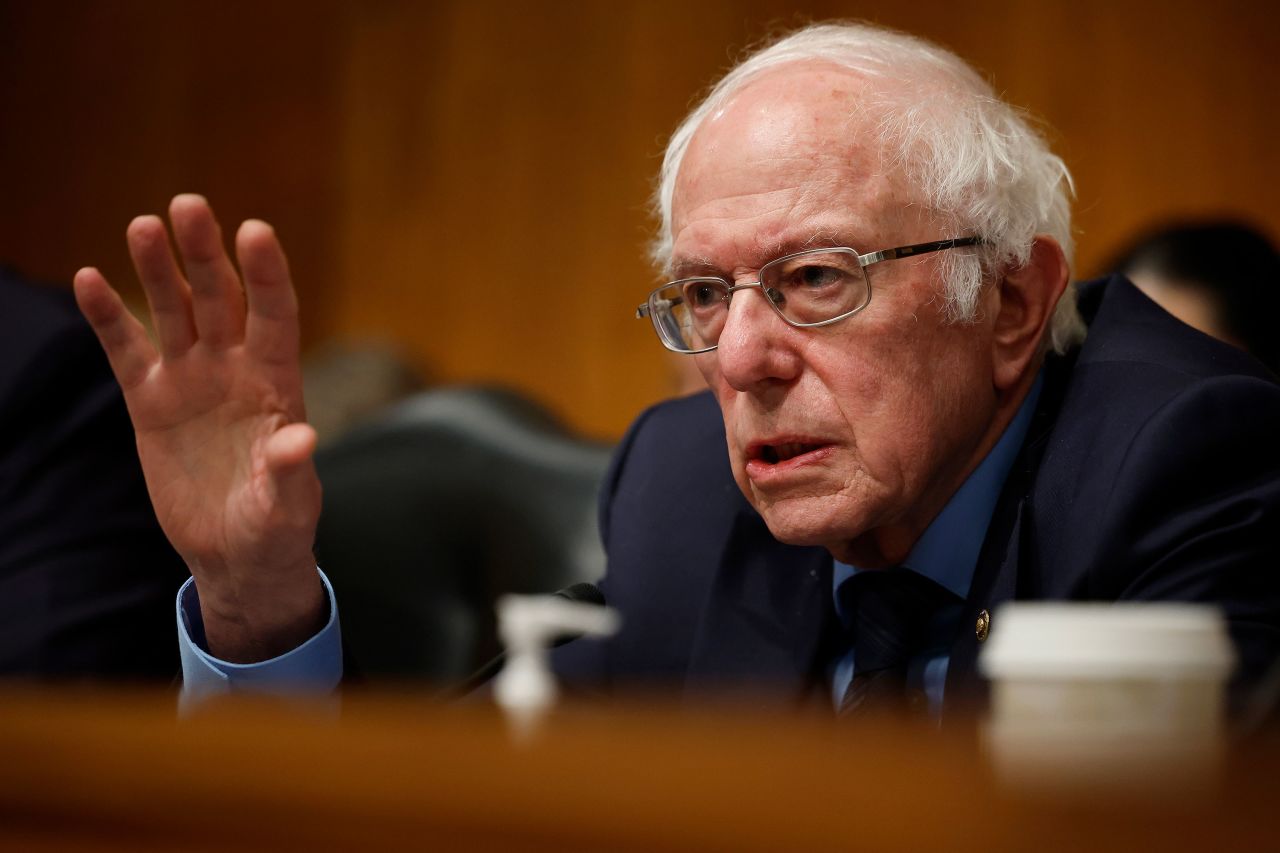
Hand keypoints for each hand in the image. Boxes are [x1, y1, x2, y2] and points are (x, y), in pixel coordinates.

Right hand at [74, 194, 324, 662]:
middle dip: (205, 254)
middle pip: (220, 298)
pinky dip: (107, 317)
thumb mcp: (286, 506)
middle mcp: (234, 368)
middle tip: (189, 205)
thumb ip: (289, 472)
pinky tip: (88, 278)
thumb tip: (301, 439)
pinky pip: (126, 350)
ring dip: (157, 271)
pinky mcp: (151, 400)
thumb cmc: (275, 526)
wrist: (235, 552)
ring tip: (142, 225)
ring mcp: (191, 379)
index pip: (276, 316)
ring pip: (172, 312)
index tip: (256, 231)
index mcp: (278, 383)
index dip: (267, 275)